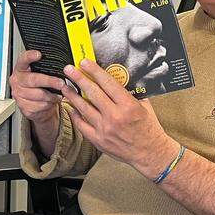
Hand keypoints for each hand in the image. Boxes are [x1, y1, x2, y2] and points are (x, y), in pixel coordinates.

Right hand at [10, 50, 64, 126]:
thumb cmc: (40, 87)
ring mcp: (19, 95)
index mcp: (20, 69)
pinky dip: (48, 104)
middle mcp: (17, 81)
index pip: (22, 60)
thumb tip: (63, 66)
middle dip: (49, 81)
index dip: (29, 57)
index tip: (38, 54)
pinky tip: (50, 102)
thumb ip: (46, 69)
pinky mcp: (24, 107)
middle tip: (60, 83)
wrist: (36, 107)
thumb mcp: (41, 75)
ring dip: (52, 96)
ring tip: (58, 95)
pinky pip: (40, 105)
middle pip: (33, 80)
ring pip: (39, 95)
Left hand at [60, 59, 177, 178]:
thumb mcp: (144, 106)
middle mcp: (115, 116)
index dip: (94, 71)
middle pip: (92, 93)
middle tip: (69, 69)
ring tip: (65, 86)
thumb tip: (116, 77)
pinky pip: (82, 125)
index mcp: (128, 106)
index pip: (108, 83)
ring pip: (83, 108)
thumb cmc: (148, 128)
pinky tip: (70, 107)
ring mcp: (105, 129)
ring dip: (72, 95)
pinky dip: (75, 115)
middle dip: (79, 78)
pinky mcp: (98, 140)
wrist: (150, 153)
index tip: (84, 62)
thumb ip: (130, 92)